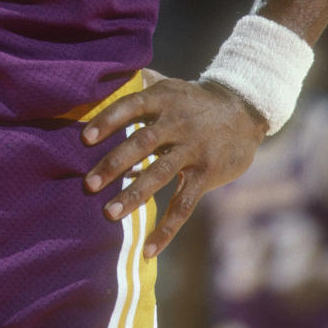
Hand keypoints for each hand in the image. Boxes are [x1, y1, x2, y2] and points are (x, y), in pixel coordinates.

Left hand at [82, 72, 266, 257]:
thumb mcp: (170, 85)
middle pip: (142, 142)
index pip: (131, 106)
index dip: (108, 120)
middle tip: (88, 184)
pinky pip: (184, 204)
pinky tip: (148, 250)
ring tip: (109, 214)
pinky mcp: (206, 173)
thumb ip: (141, 84)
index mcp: (164, 99)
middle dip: (114, 163)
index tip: (84, 138)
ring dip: (134, 195)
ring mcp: (193, 149)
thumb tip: (105, 77)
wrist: (243, 110)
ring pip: (160, 174)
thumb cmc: (194, 100)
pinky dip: (166, 228)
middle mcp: (177, 122)